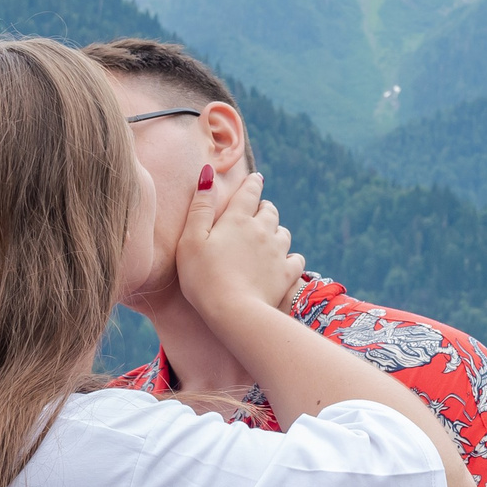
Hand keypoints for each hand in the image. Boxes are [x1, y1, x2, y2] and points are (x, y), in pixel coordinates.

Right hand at [173, 169, 303, 323]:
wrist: (234, 312)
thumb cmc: (203, 277)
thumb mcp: (190, 240)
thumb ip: (200, 207)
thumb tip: (207, 175)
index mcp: (237, 219)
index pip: (250, 191)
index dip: (252, 183)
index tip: (255, 179)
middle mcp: (262, 230)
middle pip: (269, 210)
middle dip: (263, 208)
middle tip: (256, 213)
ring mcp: (277, 252)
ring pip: (284, 232)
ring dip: (276, 231)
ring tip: (267, 238)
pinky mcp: (287, 273)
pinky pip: (296, 259)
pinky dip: (290, 258)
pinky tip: (283, 262)